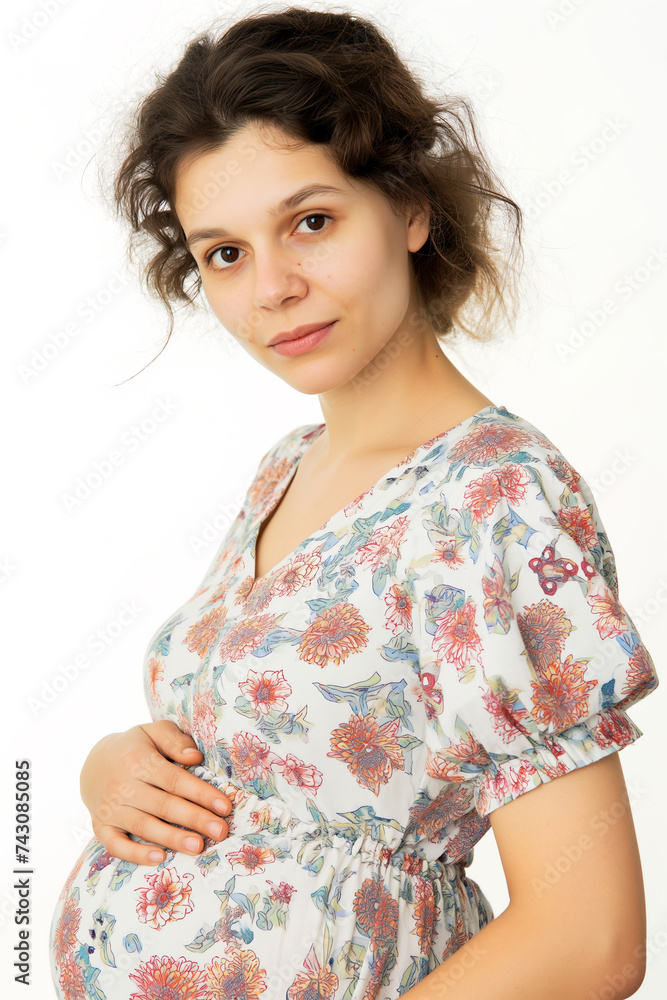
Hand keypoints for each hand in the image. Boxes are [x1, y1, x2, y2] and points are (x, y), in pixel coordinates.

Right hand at [80, 720, 233, 865]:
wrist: (93, 763)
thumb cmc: (135, 748)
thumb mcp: (153, 732)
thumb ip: (175, 740)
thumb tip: (195, 757)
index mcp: (138, 760)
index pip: (175, 780)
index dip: (201, 794)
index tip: (225, 806)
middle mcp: (123, 786)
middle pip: (164, 805)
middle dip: (195, 819)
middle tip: (220, 831)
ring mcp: (110, 809)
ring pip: (144, 827)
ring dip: (173, 839)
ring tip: (198, 847)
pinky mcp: (100, 827)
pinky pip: (116, 845)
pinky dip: (136, 854)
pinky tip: (160, 858)